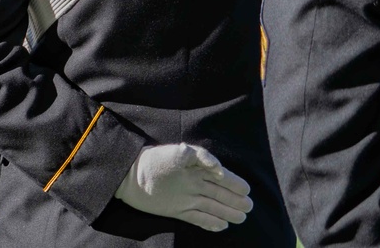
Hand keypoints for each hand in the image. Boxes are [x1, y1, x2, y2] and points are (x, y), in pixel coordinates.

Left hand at [114, 144, 252, 231]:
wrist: (130, 175)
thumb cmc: (154, 160)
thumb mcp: (178, 153)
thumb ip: (201, 157)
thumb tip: (220, 168)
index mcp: (195, 169)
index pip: (220, 177)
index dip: (233, 183)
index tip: (247, 190)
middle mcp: (193, 184)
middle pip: (219, 193)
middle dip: (234, 200)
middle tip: (249, 207)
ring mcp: (186, 198)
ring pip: (211, 206)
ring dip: (226, 212)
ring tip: (241, 218)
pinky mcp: (177, 210)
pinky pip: (197, 218)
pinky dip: (210, 223)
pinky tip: (222, 226)